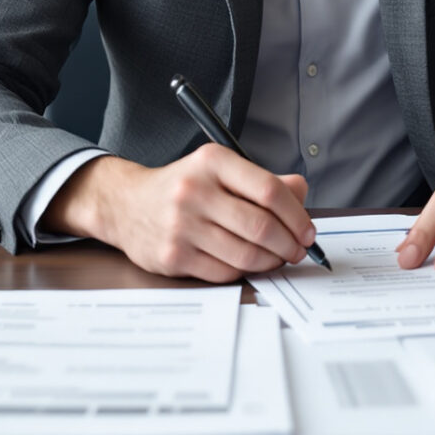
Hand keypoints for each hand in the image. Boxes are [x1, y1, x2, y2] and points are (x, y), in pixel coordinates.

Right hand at [43, 146, 314, 282]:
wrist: (126, 204)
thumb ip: (262, 180)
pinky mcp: (172, 256)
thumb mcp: (219, 170)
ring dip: (270, 262)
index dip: (297, 215)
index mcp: (212, 162)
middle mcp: (194, 191)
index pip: (269, 190)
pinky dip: (244, 272)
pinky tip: (247, 264)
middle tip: (297, 251)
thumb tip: (301, 193)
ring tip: (277, 258)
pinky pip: (224, 272)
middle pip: (260, 226)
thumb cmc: (182, 188)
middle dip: (289, 244)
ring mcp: (181, 226)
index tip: (307, 231)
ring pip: (245, 254)